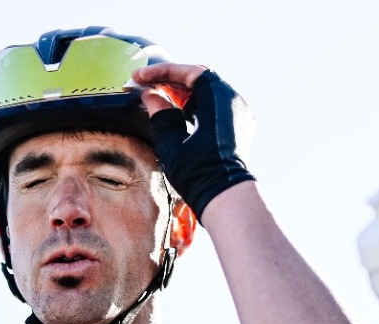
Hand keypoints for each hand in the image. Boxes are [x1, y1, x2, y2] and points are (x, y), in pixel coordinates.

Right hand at [132, 64, 254, 221]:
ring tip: (157, 96)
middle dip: (170, 80)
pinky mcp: (239, 127)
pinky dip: (195, 104)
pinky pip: (216, 106)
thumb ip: (159, 112)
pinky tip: (177, 111)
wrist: (225, 196)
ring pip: (207, 92)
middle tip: (146, 84)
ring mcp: (239, 113)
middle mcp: (232, 99)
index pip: (186, 72)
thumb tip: (150, 96)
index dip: (160, 72)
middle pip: (198, 79)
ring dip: (182, 92)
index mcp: (217, 96)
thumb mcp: (170, 139)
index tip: (139, 76)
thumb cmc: (198, 170)